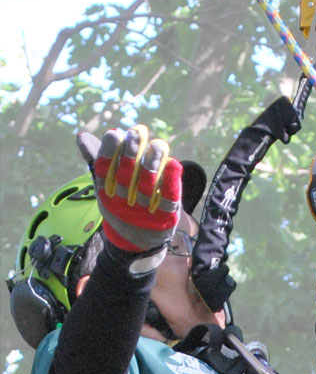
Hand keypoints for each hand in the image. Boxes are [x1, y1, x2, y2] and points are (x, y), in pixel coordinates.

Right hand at [93, 126, 181, 260]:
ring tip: (157, 144)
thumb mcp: (108, 185)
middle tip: (137, 131)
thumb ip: (98, 159)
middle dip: (131, 152)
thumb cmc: (122, 203)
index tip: (115, 133)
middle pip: (125, 175)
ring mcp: (143, 212)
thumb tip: (81, 136)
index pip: (103, 169)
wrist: (138, 242)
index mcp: (106, 192)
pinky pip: (167, 199)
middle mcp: (122, 202)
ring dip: (152, 163)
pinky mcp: (164, 217)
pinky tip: (175, 163)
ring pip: (146, 185)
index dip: (108, 151)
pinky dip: (171, 182)